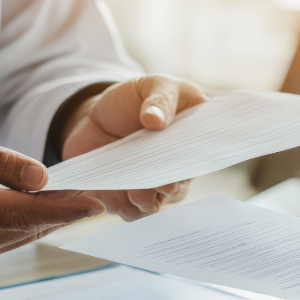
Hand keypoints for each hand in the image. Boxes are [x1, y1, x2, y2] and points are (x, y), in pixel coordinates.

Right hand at [0, 124, 103, 265]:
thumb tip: (42, 176)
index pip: (22, 214)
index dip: (62, 209)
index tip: (94, 203)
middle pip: (30, 225)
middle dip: (64, 206)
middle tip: (89, 184)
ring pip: (27, 233)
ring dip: (51, 213)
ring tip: (69, 189)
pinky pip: (15, 236)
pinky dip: (32, 218)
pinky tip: (41, 200)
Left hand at [60, 75, 207, 220]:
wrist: (99, 114)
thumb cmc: (137, 98)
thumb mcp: (153, 86)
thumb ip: (159, 100)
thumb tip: (154, 120)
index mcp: (192, 143)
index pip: (199, 160)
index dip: (191, 165)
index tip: (181, 166)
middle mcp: (176, 171)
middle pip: (178, 188)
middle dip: (169, 187)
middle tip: (161, 183)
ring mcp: (151, 187)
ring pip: (155, 205)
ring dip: (146, 203)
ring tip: (136, 194)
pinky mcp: (126, 197)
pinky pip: (130, 212)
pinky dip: (123, 208)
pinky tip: (114, 198)